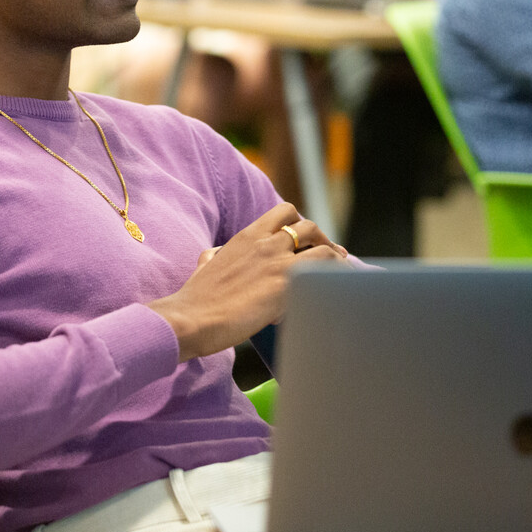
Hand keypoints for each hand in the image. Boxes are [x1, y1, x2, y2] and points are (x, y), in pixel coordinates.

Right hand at [148, 203, 346, 361]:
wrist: (190, 319)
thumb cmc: (195, 299)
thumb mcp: (204, 265)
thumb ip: (213, 256)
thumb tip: (212, 256)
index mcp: (247, 236)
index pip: (284, 212)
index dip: (300, 223)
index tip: (308, 238)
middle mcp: (266, 243)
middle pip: (308, 226)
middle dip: (322, 239)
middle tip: (330, 254)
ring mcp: (278, 263)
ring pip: (322, 247)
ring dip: (334, 258)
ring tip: (340, 270)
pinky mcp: (286, 286)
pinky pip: (323, 273)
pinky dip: (333, 278)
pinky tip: (336, 290)